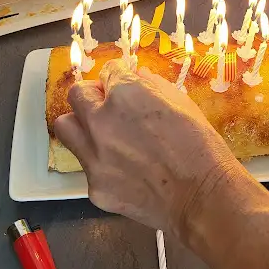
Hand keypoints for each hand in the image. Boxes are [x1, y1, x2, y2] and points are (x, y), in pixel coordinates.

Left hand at [54, 59, 238, 233]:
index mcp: (126, 94)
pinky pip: (87, 166)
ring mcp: (93, 156)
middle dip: (94, 95)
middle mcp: (101, 120)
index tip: (124, 84)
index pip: (108, 71)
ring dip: (82, 124)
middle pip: (77, 94)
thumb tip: (138, 76)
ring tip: (104, 135)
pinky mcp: (93, 186)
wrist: (202, 197)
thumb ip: (154, 85)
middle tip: (109, 106)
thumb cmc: (201, 145)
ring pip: (66, 127)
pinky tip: (125, 171)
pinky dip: (101, 163)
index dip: (119, 77)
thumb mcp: (183, 103)